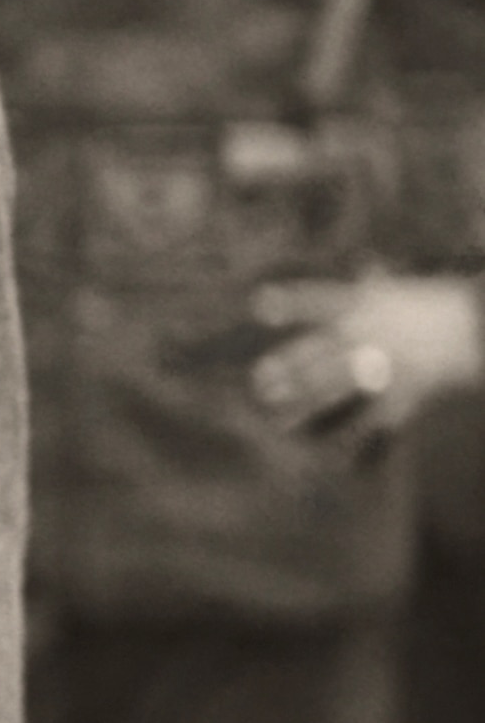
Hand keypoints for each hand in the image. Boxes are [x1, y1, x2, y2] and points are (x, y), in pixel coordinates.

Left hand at [251, 274, 484, 438]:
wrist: (477, 330)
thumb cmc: (433, 306)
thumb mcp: (400, 290)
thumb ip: (374, 284)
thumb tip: (367, 267)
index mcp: (364, 305)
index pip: (320, 301)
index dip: (291, 303)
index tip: (259, 305)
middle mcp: (370, 335)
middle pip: (322, 353)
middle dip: (291, 368)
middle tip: (261, 382)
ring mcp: (383, 368)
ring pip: (336, 390)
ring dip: (305, 406)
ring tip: (280, 422)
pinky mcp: (399, 398)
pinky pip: (367, 422)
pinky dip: (347, 441)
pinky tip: (327, 455)